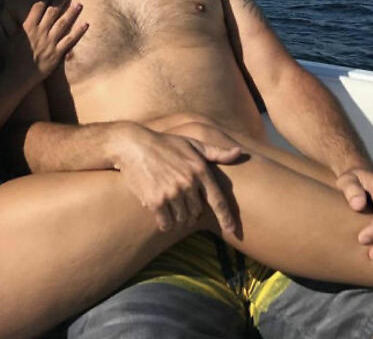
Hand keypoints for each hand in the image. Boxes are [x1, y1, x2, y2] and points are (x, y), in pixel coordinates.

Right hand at [0, 0, 87, 86]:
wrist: (17, 78)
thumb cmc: (9, 60)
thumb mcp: (1, 42)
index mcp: (28, 28)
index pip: (38, 8)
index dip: (45, 0)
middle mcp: (41, 32)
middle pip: (53, 13)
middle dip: (60, 2)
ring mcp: (50, 43)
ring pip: (64, 24)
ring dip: (72, 13)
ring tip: (79, 4)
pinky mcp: (57, 53)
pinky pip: (70, 41)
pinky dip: (79, 32)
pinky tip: (86, 24)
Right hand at [114, 125, 240, 234]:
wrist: (133, 145)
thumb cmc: (165, 144)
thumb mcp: (192, 143)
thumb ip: (215, 152)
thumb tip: (239, 153)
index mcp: (200, 169)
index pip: (217, 199)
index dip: (226, 217)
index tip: (232, 230)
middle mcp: (188, 182)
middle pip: (197, 212)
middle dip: (191, 212)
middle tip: (181, 203)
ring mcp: (172, 192)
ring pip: (182, 220)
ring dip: (178, 218)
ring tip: (170, 205)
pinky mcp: (156, 201)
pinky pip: (166, 224)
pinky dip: (165, 223)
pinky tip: (161, 214)